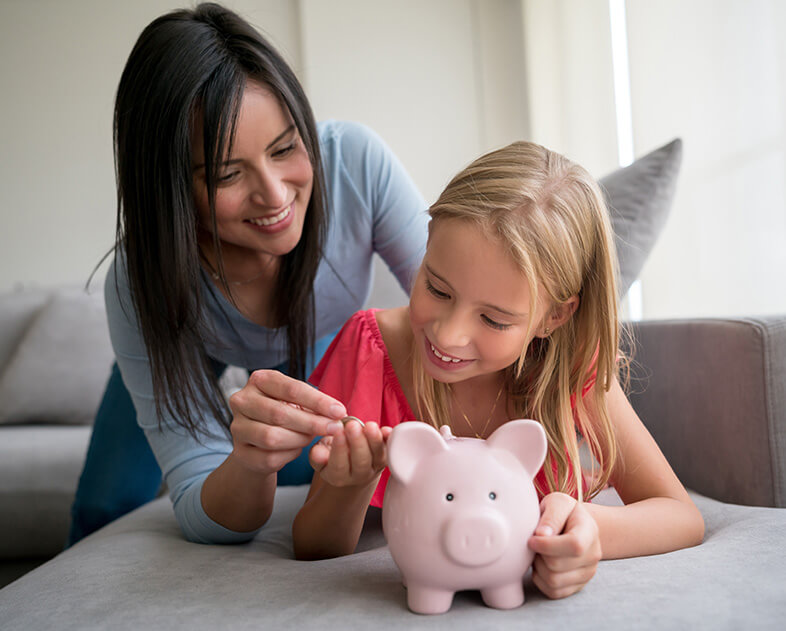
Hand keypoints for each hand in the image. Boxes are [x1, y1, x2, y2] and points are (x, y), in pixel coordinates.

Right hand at [227, 370, 345, 475]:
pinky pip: (269, 457)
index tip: (339, 411)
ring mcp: (237, 427)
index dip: (318, 401)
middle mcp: (242, 400)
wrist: (260, 442)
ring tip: (312, 437)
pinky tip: (296, 449)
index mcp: (259, 380)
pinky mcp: (239, 452)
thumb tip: (338, 412)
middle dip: (312, 422)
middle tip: (334, 428)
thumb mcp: (297, 402)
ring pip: (272, 437)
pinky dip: (289, 454)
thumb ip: (313, 405)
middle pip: (279, 413)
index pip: (291, 388)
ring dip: (299, 439)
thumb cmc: (284, 414)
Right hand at [309, 420, 391, 487]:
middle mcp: (358, 476)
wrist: (351, 464)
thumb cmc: (332, 455)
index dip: (339, 448)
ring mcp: (375, 467)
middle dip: (357, 443)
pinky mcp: (387, 458)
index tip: (338, 431)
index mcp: (337, 476)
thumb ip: (317, 454)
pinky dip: (390, 440)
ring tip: (369, 425)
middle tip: (352, 426)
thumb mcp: (320, 455)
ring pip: (378, 456)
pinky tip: (387, 430)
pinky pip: (391, 450)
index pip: (339, 465)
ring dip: (374, 440)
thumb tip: (318, 453)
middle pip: (361, 462)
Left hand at [527, 492, 600, 598]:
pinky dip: (541, 580)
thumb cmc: (563, 512)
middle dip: (538, 554)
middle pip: (557, 565)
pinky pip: (553, 592)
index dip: (548, 545)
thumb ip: (552, 515)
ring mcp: (587, 573)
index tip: (532, 539)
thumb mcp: (558, 502)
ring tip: (539, 552)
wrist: (573, 524)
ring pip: (553, 581)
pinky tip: (542, 564)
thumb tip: (542, 534)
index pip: (574, 545)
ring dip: (538, 567)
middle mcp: (593, 555)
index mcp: (589, 531)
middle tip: (535, 542)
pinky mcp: (577, 586)